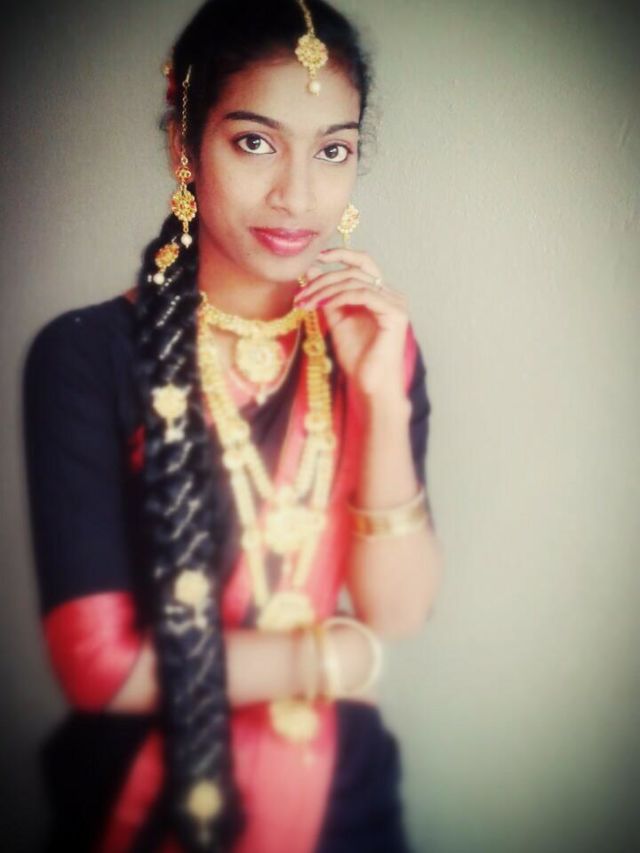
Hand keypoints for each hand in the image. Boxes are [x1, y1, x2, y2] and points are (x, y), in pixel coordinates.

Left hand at [293, 248, 408, 402]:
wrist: (369, 385)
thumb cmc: (357, 358)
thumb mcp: (337, 321)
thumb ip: (328, 296)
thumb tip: (313, 269)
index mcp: (380, 294)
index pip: (361, 263)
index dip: (339, 254)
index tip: (314, 258)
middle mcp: (391, 295)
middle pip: (354, 271)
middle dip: (322, 280)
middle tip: (301, 294)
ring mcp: (396, 303)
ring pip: (355, 282)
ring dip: (325, 290)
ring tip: (306, 303)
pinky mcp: (396, 314)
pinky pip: (364, 294)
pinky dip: (339, 297)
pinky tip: (322, 305)